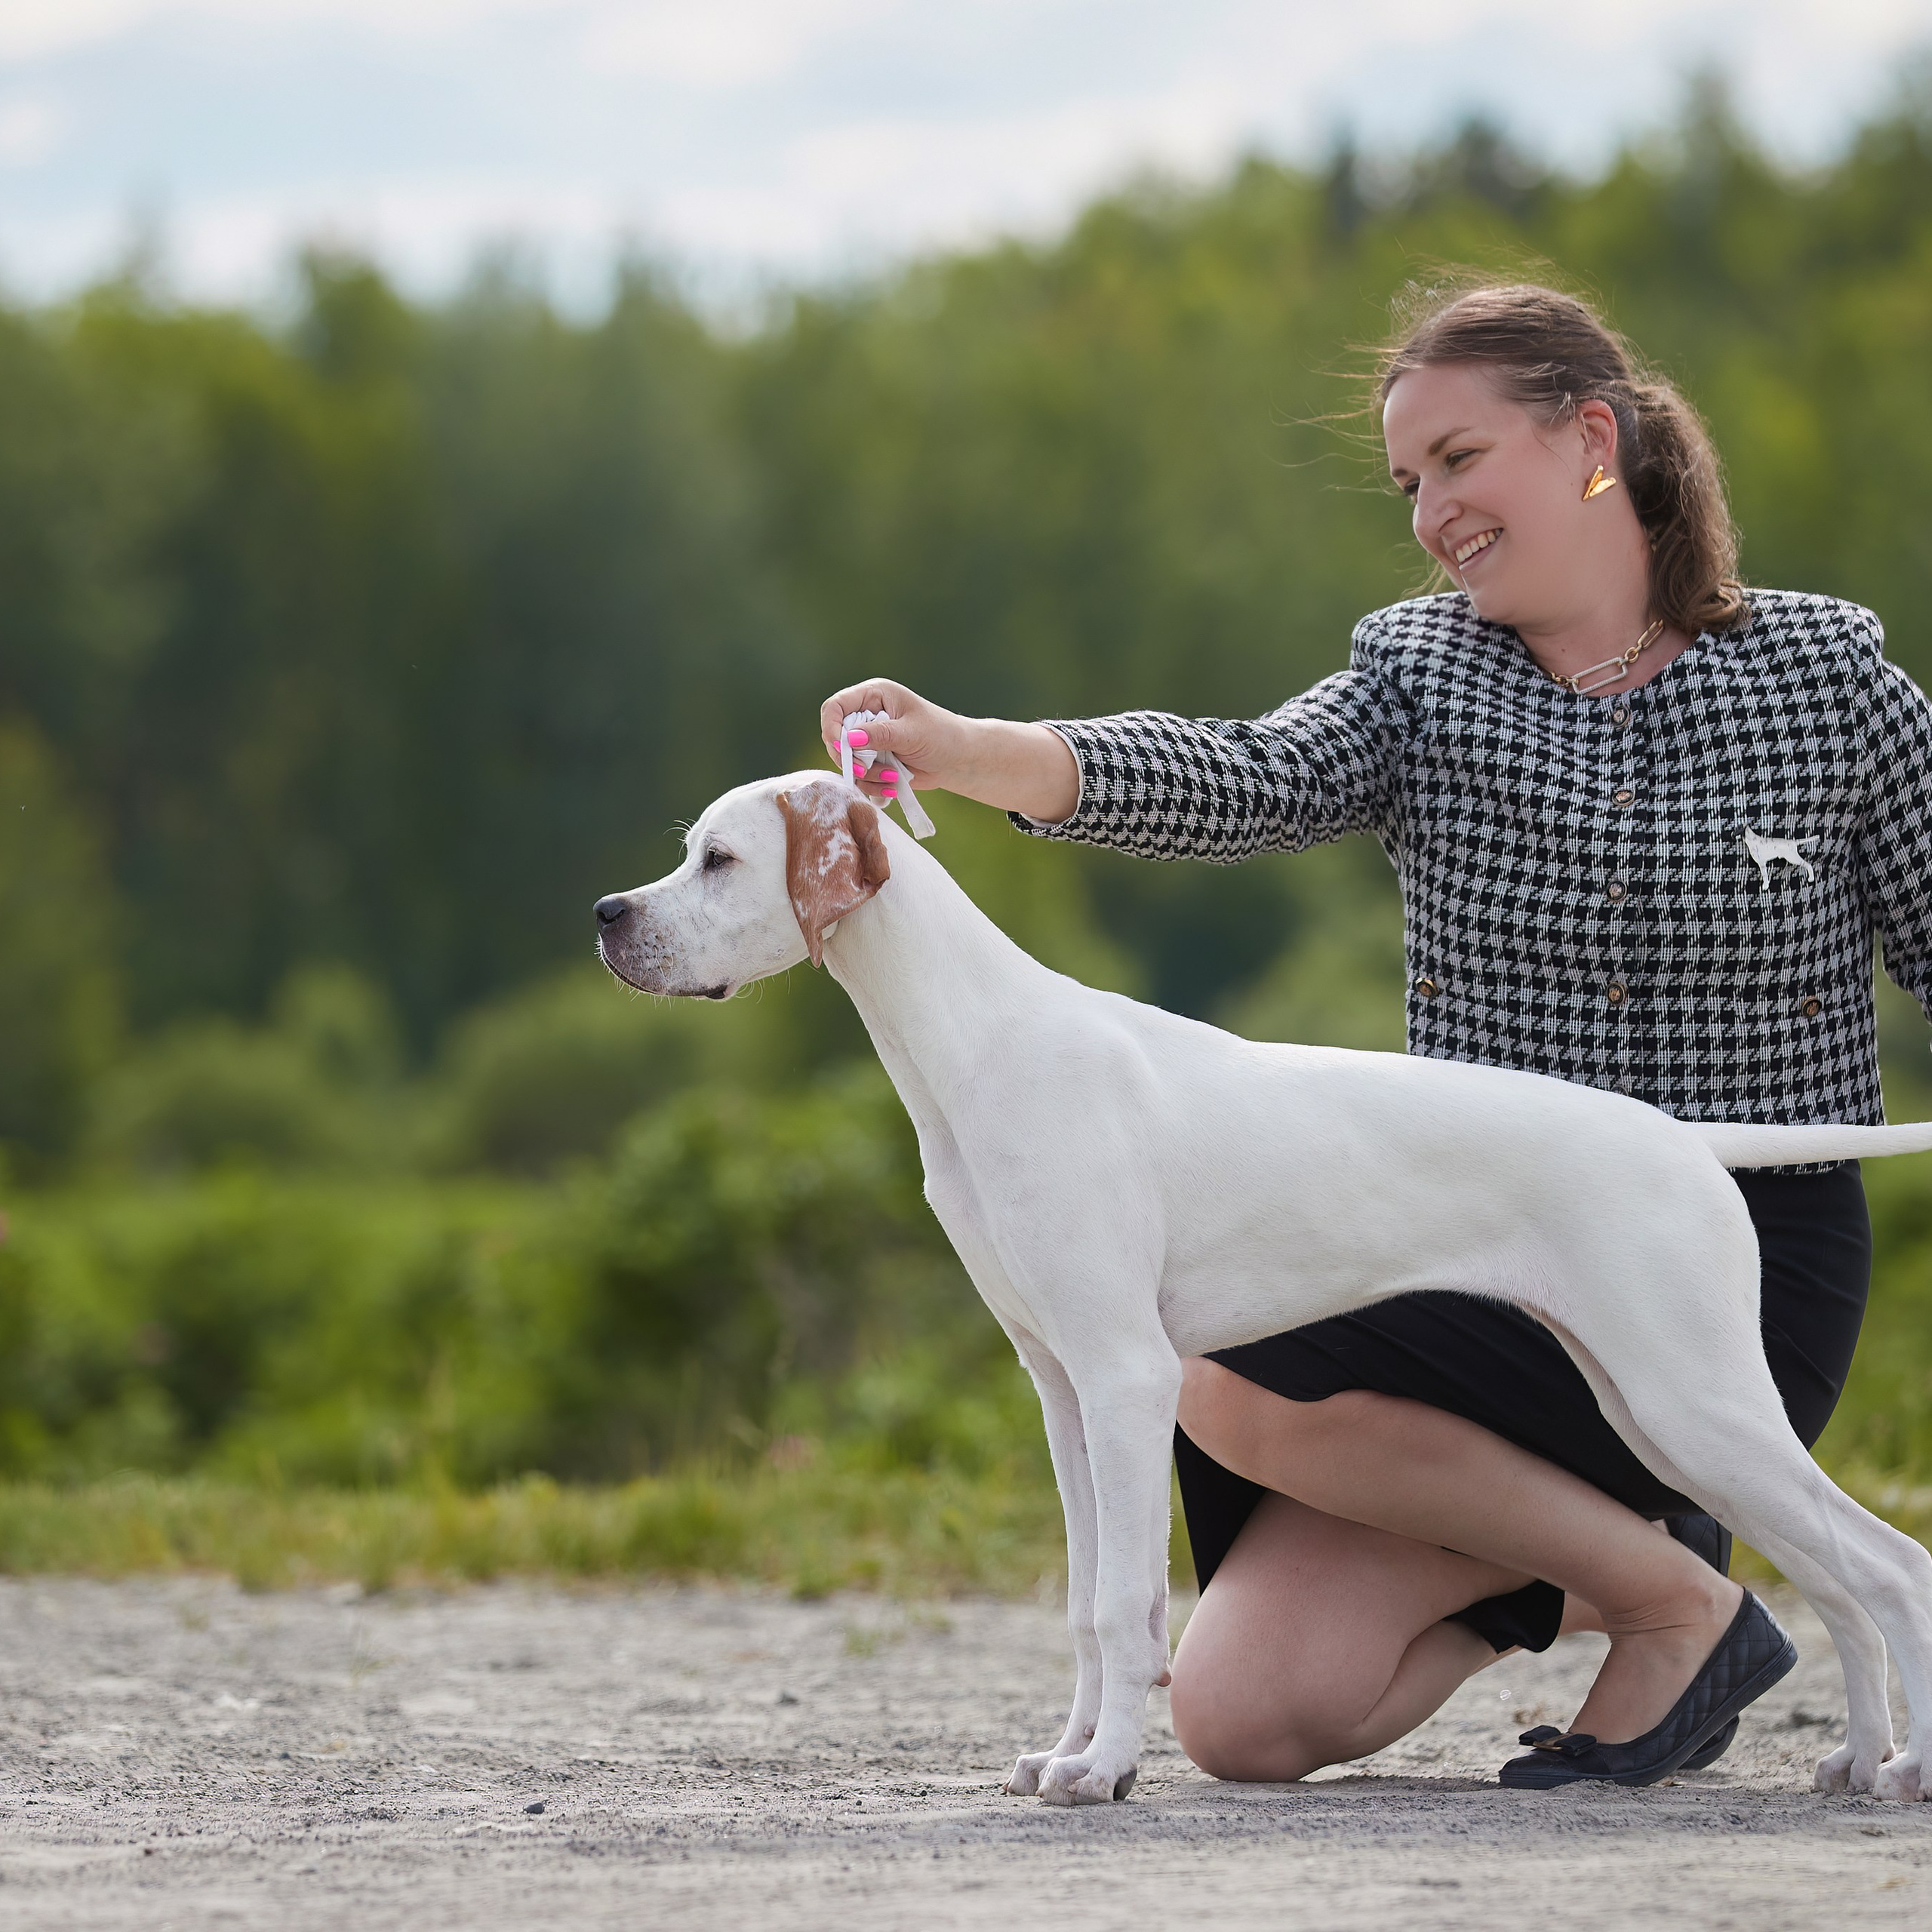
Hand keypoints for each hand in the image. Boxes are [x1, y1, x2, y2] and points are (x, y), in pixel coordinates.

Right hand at [817, 678, 1081, 822]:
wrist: (960, 759)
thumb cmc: (942, 736)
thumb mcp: (911, 733)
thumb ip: (880, 735)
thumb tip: (849, 738)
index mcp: (874, 695)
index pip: (835, 707)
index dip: (831, 727)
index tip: (839, 748)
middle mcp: (867, 715)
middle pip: (835, 737)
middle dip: (850, 757)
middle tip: (864, 770)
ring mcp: (869, 740)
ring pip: (847, 761)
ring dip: (866, 775)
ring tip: (893, 776)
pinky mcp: (873, 762)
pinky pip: (859, 777)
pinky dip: (873, 785)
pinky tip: (894, 784)